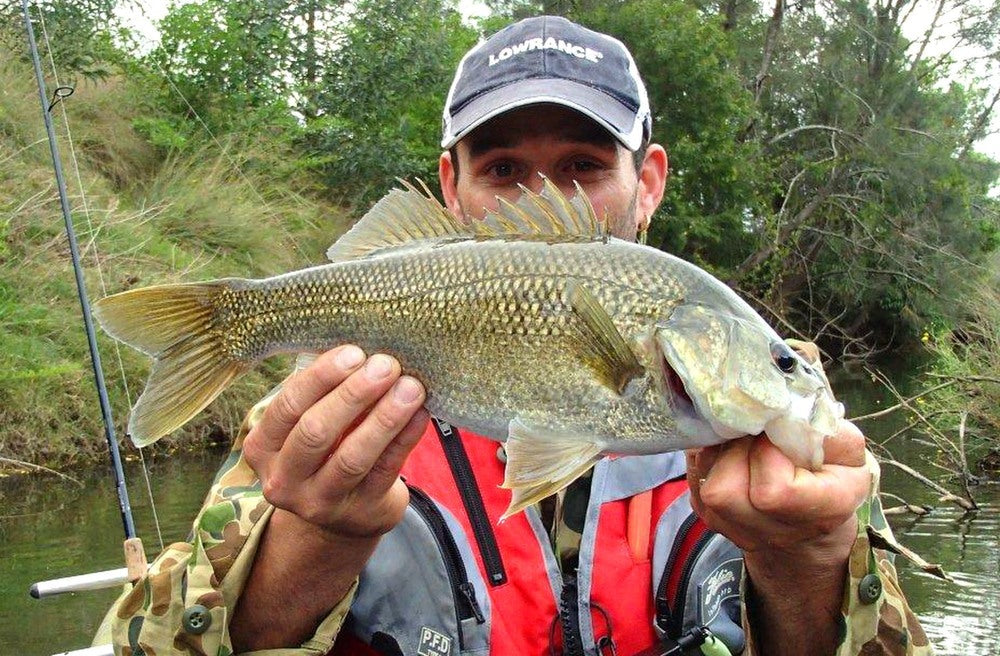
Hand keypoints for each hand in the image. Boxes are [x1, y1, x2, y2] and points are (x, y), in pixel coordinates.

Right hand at [243, 345, 428, 538]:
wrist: (345, 513)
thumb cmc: (327, 449)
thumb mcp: (309, 422)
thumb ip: (324, 391)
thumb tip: (362, 349)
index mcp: (263, 447)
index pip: (288, 406)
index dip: (322, 377)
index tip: (355, 353)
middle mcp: (284, 479)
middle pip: (316, 432)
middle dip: (354, 394)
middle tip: (386, 365)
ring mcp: (321, 502)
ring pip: (353, 457)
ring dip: (385, 417)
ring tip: (411, 387)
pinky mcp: (360, 512)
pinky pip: (386, 471)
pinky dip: (405, 439)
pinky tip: (420, 414)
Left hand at [685, 421, 870, 654]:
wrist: (810, 512)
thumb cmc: (830, 471)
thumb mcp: (845, 446)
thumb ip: (820, 427)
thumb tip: (781, 412)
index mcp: (823, 511)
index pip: (773, 491)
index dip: (767, 452)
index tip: (776, 435)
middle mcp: (777, 532)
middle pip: (726, 491)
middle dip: (735, 450)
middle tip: (752, 434)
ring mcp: (739, 531)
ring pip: (706, 487)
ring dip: (719, 454)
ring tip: (741, 443)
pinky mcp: (711, 519)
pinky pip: (696, 481)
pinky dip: (708, 461)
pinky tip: (731, 454)